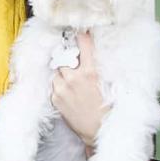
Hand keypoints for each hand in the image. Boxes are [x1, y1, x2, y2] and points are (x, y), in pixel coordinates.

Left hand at [52, 32, 106, 146]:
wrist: (96, 130)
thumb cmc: (105, 108)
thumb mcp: (106, 84)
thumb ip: (94, 67)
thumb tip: (88, 54)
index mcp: (89, 72)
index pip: (83, 45)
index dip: (81, 35)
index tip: (80, 30)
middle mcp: (73, 78)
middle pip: (64, 57)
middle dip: (68, 58)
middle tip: (73, 60)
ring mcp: (61, 88)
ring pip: (57, 71)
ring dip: (63, 73)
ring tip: (72, 82)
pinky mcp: (54, 98)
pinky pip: (53, 84)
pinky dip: (59, 85)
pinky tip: (68, 92)